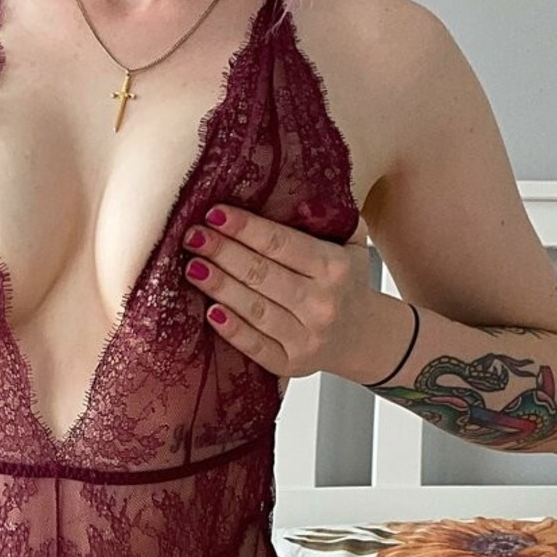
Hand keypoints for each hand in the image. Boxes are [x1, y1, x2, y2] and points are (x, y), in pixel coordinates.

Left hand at [179, 206, 373, 377]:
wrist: (364, 337)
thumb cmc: (346, 283)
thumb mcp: (353, 245)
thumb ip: (331, 217)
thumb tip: (295, 193)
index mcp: (335, 268)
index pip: (282, 244)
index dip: (245, 228)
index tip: (214, 213)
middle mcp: (322, 304)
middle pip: (262, 274)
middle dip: (223, 252)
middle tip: (193, 236)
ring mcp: (306, 338)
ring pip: (254, 309)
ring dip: (219, 286)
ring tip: (193, 266)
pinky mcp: (291, 363)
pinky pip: (255, 346)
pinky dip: (231, 329)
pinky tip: (209, 311)